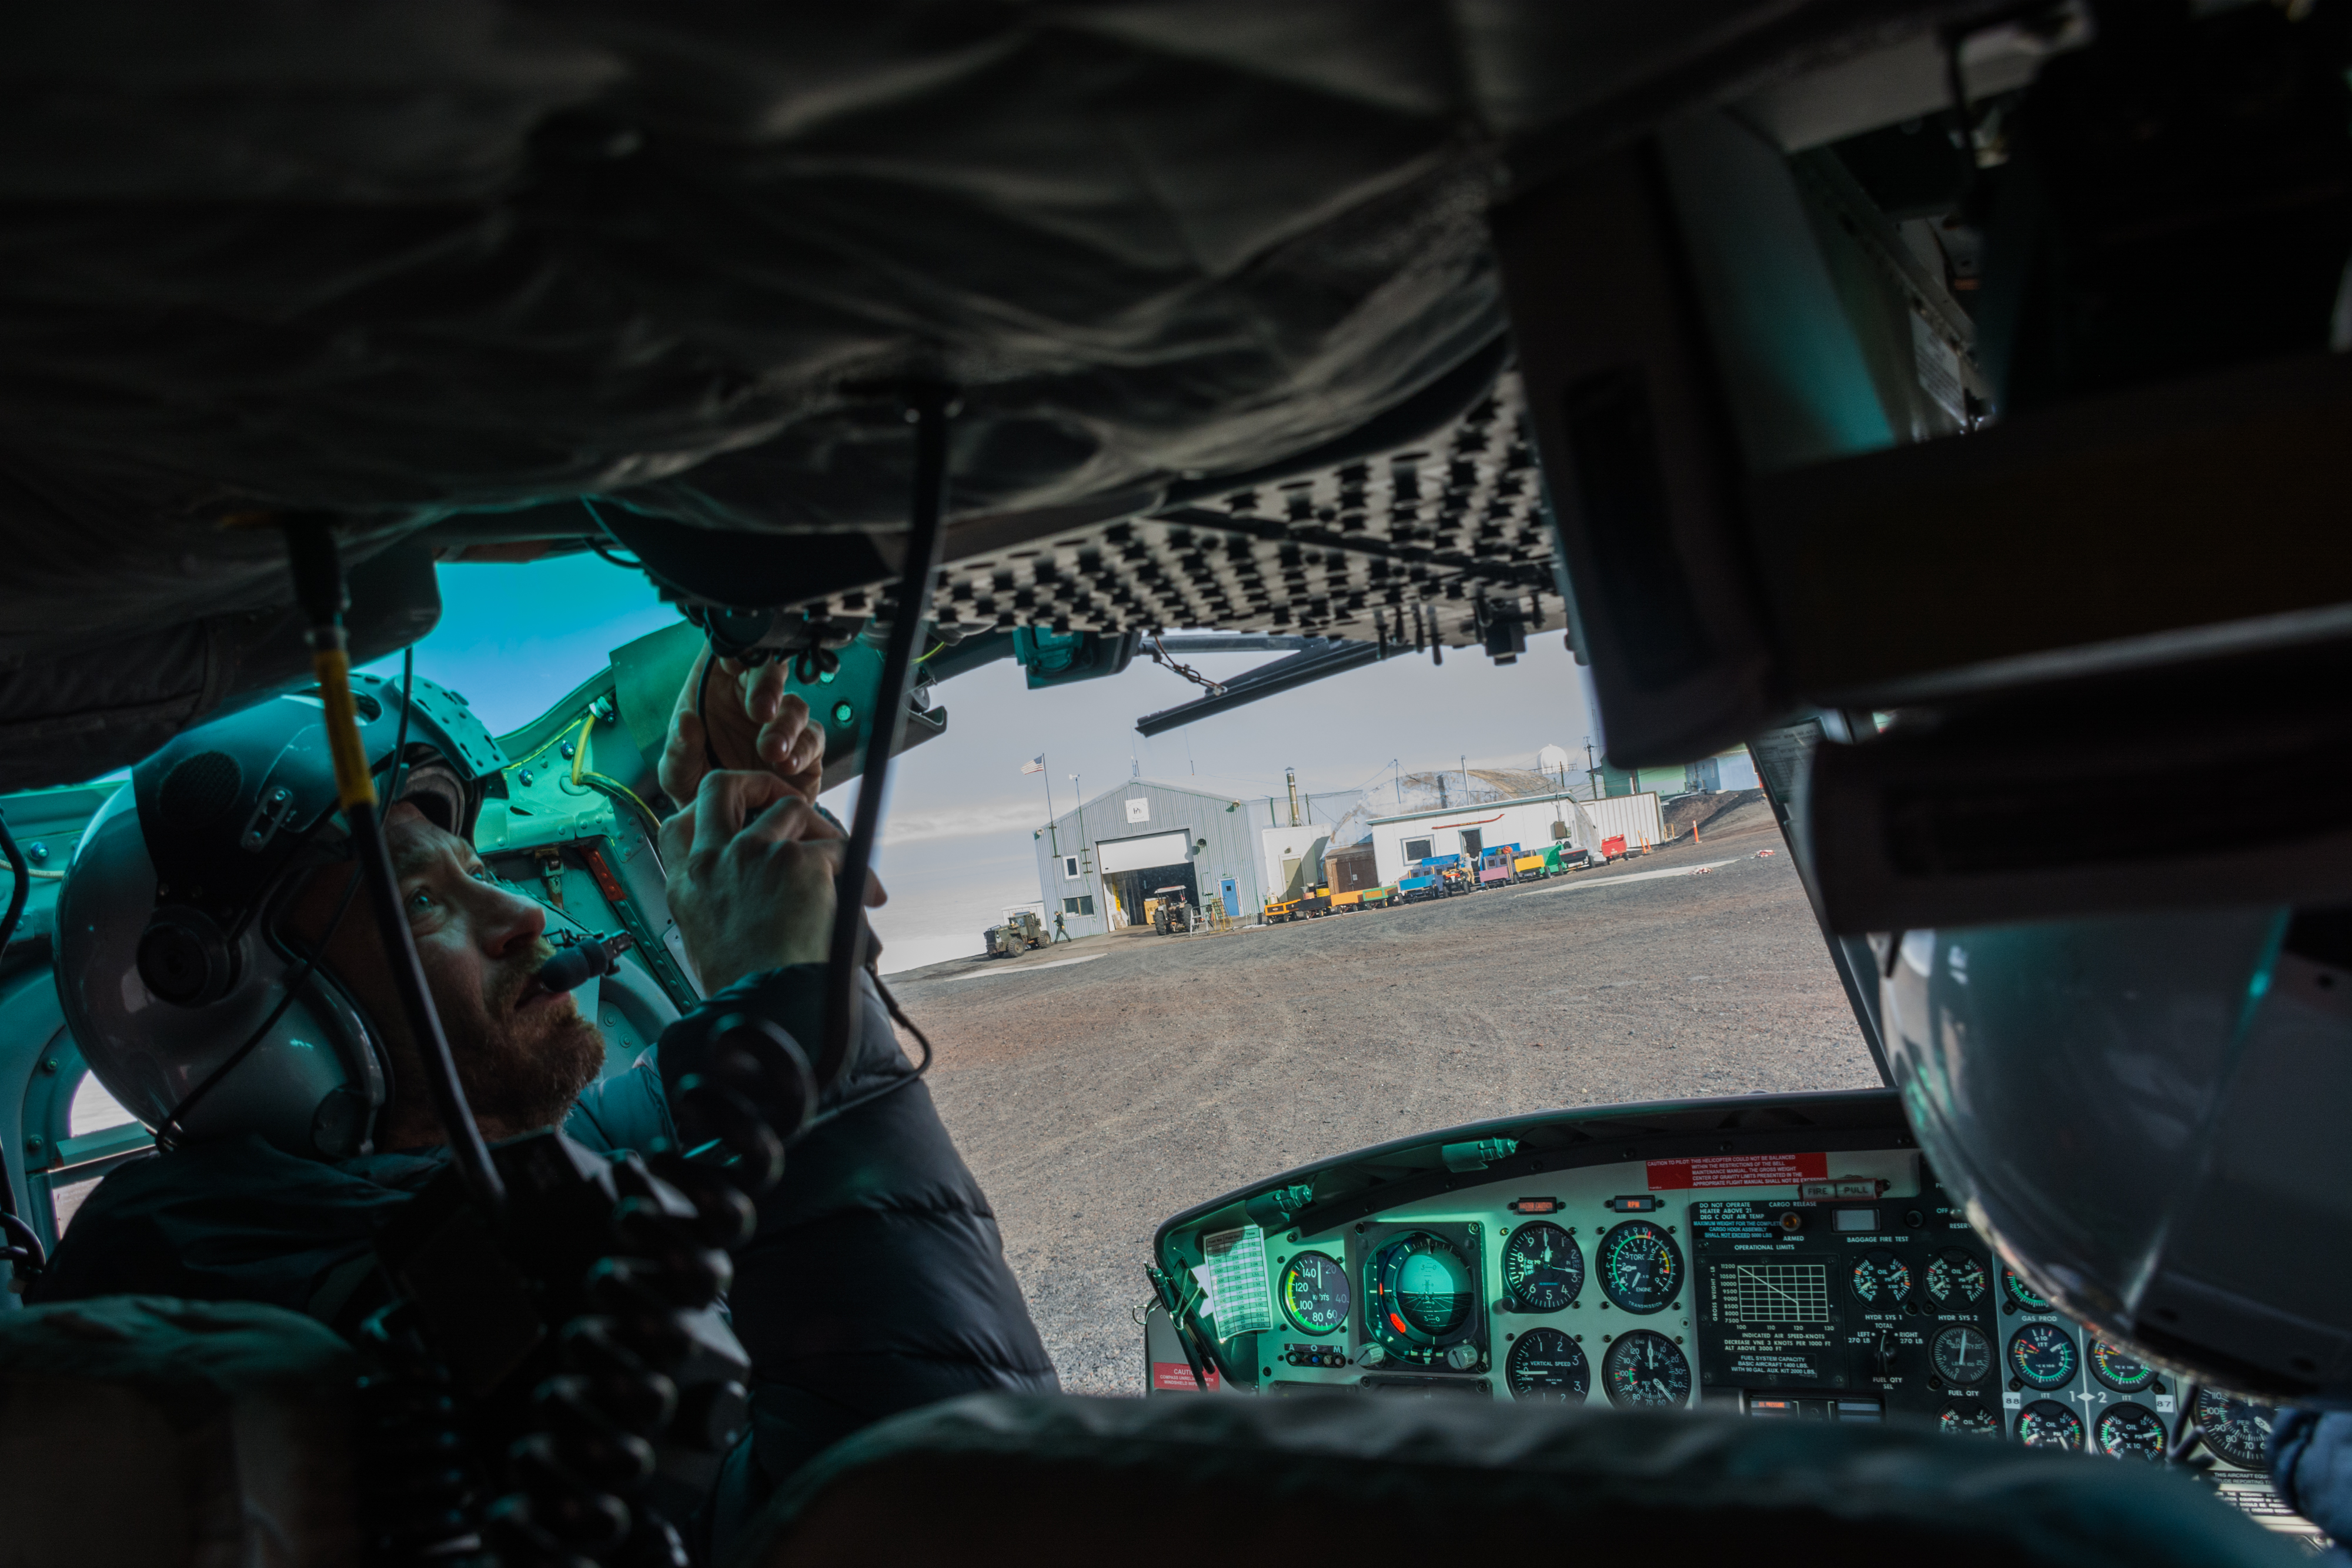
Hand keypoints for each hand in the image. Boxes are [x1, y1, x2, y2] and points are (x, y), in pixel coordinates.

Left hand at [659, 651, 826, 809]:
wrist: (731, 829)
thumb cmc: (701, 791)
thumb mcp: (678, 774)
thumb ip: (679, 750)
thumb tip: (686, 722)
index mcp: (719, 690)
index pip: (731, 652)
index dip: (737, 649)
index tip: (732, 664)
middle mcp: (755, 699)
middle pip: (772, 671)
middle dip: (769, 686)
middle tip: (761, 710)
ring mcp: (783, 724)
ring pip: (796, 706)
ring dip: (786, 726)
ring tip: (771, 751)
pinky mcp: (807, 751)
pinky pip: (813, 740)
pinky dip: (803, 750)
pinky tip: (786, 765)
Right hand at [660, 771, 883, 991]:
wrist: (768, 1007)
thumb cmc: (747, 987)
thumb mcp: (709, 938)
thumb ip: (721, 900)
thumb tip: (751, 885)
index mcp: (687, 884)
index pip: (680, 823)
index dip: (709, 810)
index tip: (740, 817)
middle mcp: (713, 860)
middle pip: (722, 785)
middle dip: (758, 782)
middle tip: (786, 802)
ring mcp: (752, 853)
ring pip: (791, 807)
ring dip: (820, 830)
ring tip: (838, 863)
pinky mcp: (796, 861)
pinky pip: (839, 846)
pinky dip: (860, 870)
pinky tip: (869, 896)